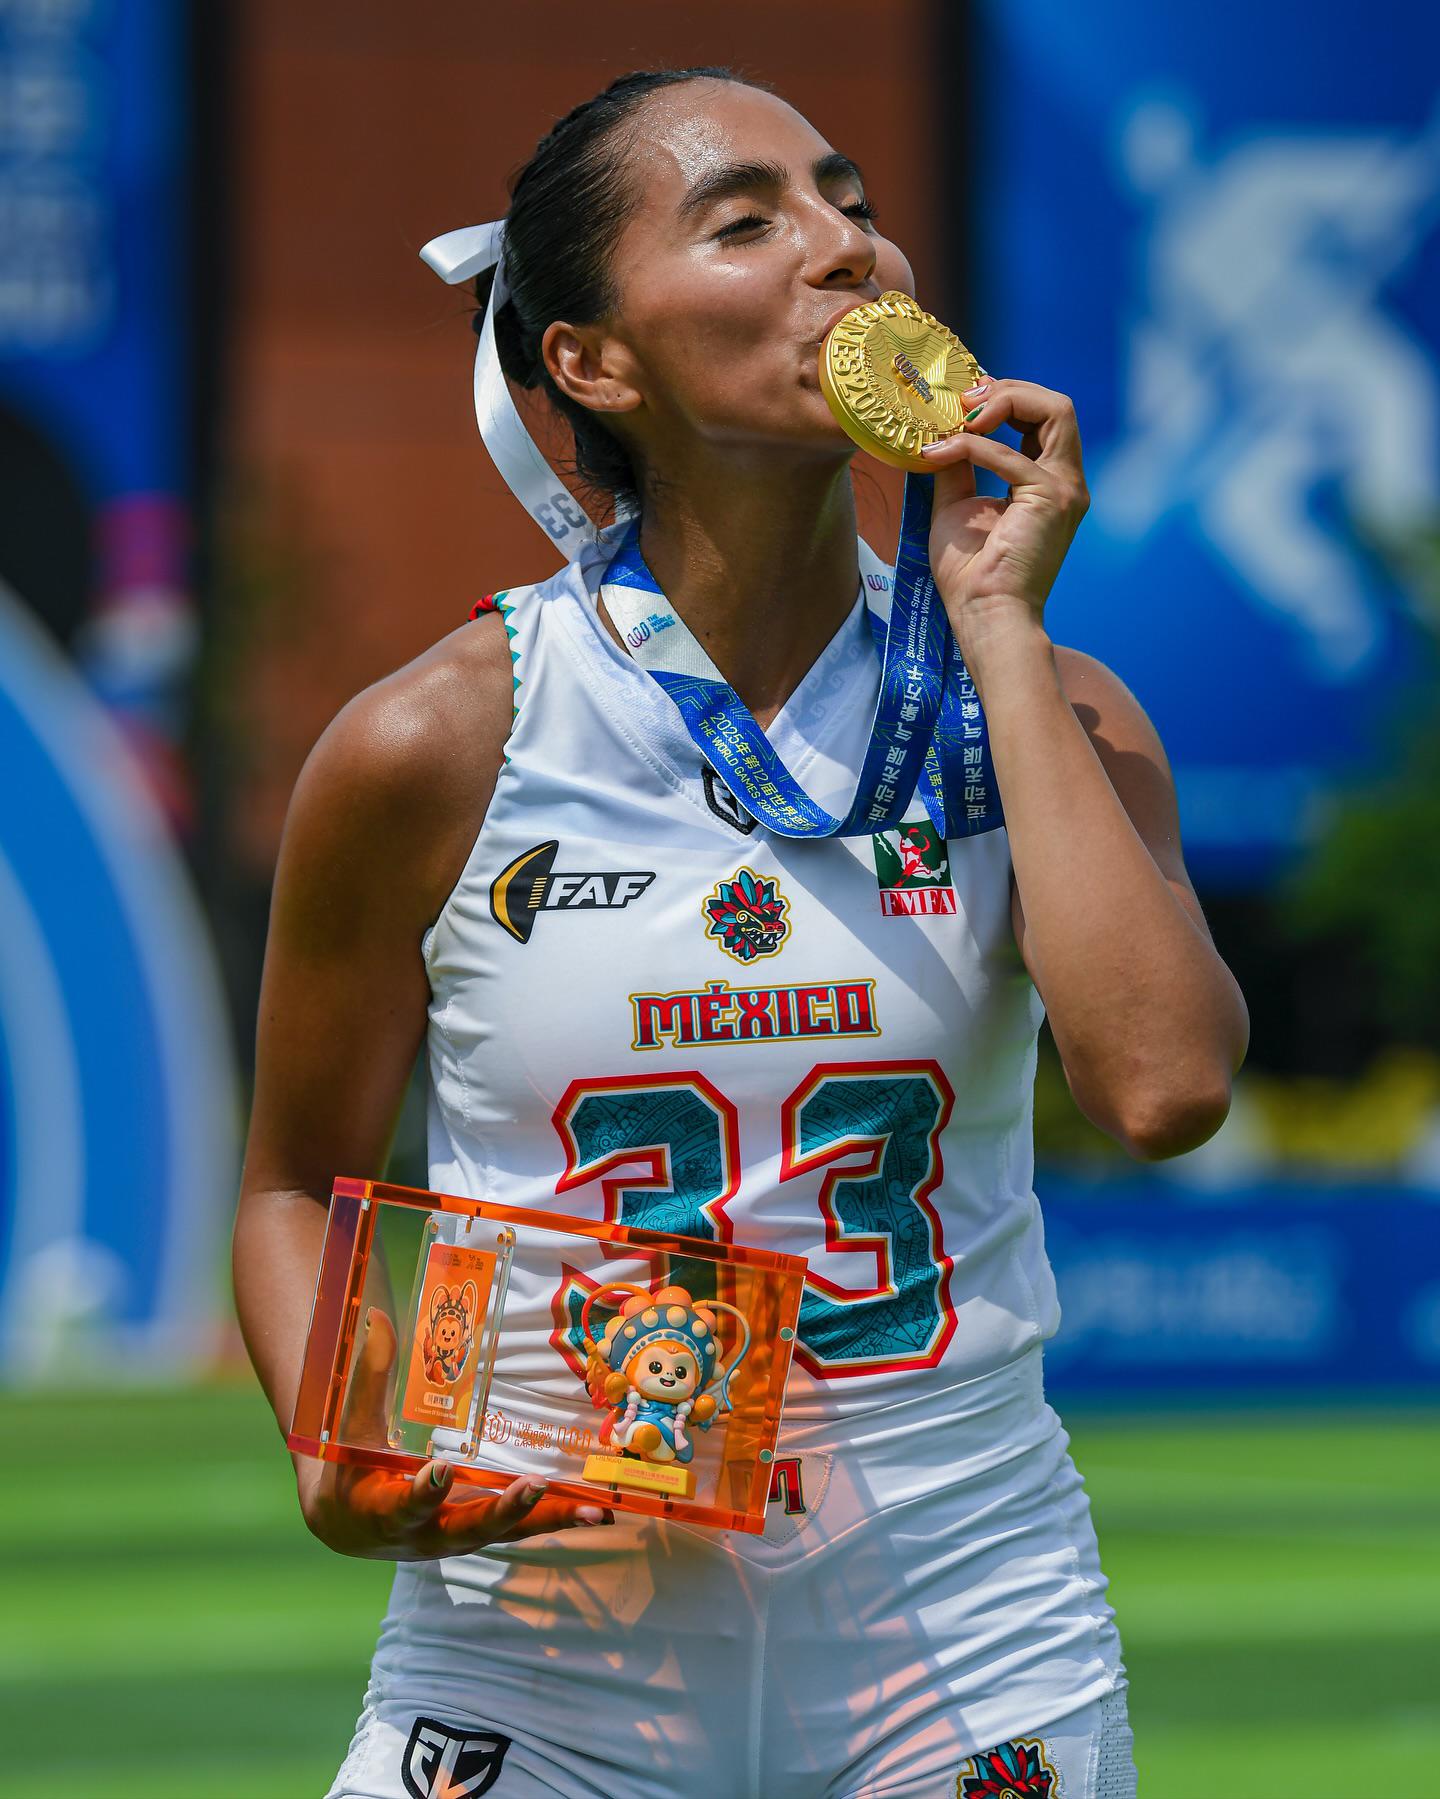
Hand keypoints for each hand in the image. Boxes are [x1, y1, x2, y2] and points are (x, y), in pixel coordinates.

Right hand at [297, 1307, 612, 1559]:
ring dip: (548, 1521)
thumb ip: (368, 1379)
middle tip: (533, 1488)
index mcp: (382, 1511)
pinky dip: (556, 1521)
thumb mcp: (349, 1430)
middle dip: (502, 1511)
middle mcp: (424, 1536)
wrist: (350, 1526)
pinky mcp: (480, 1534)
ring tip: (592, 1511)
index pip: (402, 1504)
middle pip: (467, 1530)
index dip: (420, 1492)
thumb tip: (377, 1318)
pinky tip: (595, 1513)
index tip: (435, 1470)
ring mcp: (456, 1539)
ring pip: (505, 1534)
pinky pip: (520, 1530)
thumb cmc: (348, 1469)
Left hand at [920, 378, 1089, 646]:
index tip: (963, 399)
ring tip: (961, 416)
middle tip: (962, 400)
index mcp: (1049, 483)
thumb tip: (940, 431)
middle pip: (1057, 405)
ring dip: (1004, 401)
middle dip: (1008, 391)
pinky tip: (938, 454)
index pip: (1042, 419)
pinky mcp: (1052, 498)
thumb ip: (957, 465)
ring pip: (1056, 410)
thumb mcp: (956, 504)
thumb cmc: (970, 573)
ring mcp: (1065, 488)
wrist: (983, 614)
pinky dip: (972, 446)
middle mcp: (1066, 481)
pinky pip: (1010, 453)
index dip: (1006, 399)